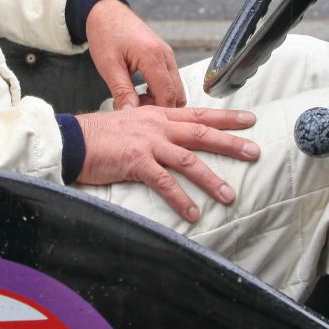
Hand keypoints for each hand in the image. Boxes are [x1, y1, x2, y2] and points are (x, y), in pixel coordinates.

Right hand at [76, 106, 258, 221]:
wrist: (73, 140)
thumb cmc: (100, 135)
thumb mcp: (131, 123)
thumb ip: (154, 130)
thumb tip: (172, 140)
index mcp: (158, 115)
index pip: (198, 114)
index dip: (225, 117)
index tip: (249, 120)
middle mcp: (157, 125)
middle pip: (201, 132)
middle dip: (230, 142)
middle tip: (255, 152)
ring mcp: (148, 143)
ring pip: (188, 159)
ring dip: (211, 179)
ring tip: (229, 195)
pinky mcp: (136, 161)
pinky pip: (164, 183)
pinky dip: (181, 199)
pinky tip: (193, 214)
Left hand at [86, 0, 183, 108]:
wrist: (106, 12)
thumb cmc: (105, 34)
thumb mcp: (109, 66)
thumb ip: (122, 92)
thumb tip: (129, 115)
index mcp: (153, 57)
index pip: (168, 96)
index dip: (157, 113)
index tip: (139, 120)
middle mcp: (166, 55)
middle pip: (177, 94)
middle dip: (160, 108)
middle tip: (135, 108)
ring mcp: (167, 55)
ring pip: (176, 88)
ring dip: (160, 99)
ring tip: (135, 98)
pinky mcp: (165, 56)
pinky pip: (170, 80)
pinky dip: (160, 90)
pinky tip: (140, 90)